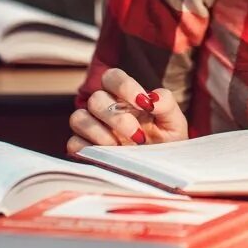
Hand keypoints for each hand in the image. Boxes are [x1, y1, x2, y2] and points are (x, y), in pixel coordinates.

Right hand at [66, 67, 187, 154]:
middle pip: (95, 98)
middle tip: (138, 135)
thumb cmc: (167, 142)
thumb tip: (152, 97)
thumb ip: (166, 103)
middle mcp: (104, 109)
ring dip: (100, 133)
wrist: (164, 170)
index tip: (144, 104)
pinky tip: (110, 157)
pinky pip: (73, 142)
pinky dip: (89, 148)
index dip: (124, 86)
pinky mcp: (84, 149)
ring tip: (121, 147)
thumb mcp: (174, 122)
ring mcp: (92, 128)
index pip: (112, 77)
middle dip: (117, 118)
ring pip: (78, 118)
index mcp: (124, 97)